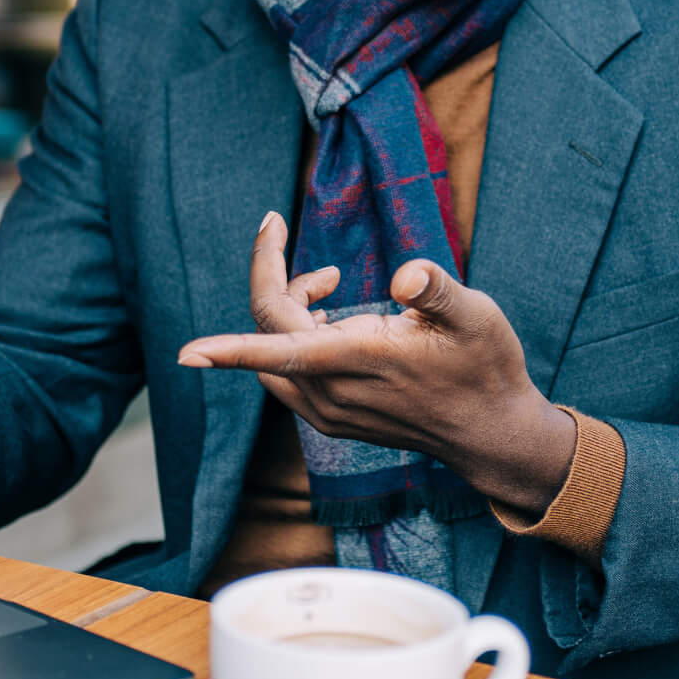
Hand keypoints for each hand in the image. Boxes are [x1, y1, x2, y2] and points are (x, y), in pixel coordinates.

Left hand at [176, 212, 577, 517]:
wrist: (491, 434)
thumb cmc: (486, 367)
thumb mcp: (476, 316)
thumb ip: (436, 291)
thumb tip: (404, 274)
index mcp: (360, 360)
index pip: (279, 346)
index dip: (230, 349)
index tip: (186, 352)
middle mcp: (334, 392)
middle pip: (269, 329)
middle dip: (275, 276)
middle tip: (301, 244)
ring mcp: (330, 410)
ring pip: (275, 352)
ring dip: (286, 308)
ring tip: (329, 283)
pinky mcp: (332, 418)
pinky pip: (287, 372)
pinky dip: (292, 337)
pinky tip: (330, 321)